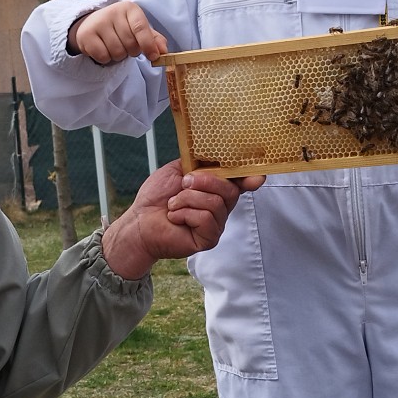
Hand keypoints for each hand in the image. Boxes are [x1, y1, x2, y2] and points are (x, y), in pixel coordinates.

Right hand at [69, 1, 168, 64]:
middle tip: (126, 45)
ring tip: (114, 46)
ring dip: (118, 56)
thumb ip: (154, 39)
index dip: (148, 44)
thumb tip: (163, 51)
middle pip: (130, 44)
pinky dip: (105, 58)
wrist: (92, 23)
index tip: (154, 57)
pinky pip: (103, 56)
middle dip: (131, 51)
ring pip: (117, 52)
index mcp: (129, 8)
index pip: (140, 28)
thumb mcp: (138, 29)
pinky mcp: (86, 35)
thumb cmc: (121, 27)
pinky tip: (103, 48)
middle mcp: (112, 12)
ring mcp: (98, 23)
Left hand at [101, 161, 263, 278]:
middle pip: (229, 190)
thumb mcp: (178, 170)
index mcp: (214, 189)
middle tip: (184, 184)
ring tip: (174, 204)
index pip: (239, 183)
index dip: (249, 178)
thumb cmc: (157, 197)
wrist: (140, 220)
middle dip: (204, 182)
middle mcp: (219, 207)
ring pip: (215, 203)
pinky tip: (175, 218)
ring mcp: (216, 224)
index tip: (257, 177)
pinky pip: (206, 219)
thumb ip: (199, 163)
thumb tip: (218, 159)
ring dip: (187, 199)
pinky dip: (185, 214)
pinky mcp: (208, 238)